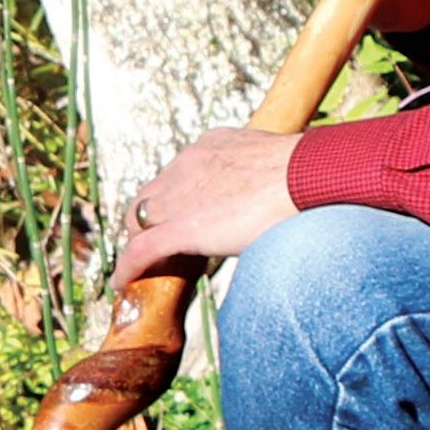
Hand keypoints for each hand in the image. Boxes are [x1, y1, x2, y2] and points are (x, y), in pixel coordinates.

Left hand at [115, 127, 297, 289]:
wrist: (303, 175)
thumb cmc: (306, 173)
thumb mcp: (275, 164)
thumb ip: (261, 178)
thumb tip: (272, 197)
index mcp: (211, 147)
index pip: (178, 174)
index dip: (175, 197)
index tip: (185, 213)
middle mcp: (187, 166)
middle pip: (149, 195)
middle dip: (148, 219)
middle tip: (157, 241)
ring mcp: (179, 196)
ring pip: (137, 220)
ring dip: (137, 241)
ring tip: (140, 263)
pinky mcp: (180, 228)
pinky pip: (140, 250)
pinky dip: (128, 267)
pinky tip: (123, 282)